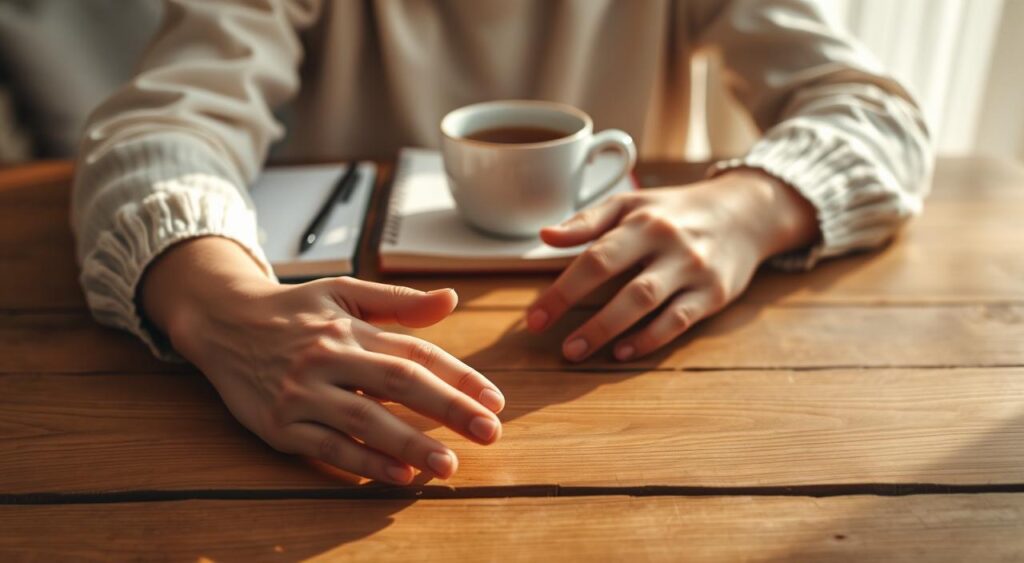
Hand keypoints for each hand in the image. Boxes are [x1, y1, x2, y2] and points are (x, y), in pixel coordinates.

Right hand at [141, 237, 503, 484]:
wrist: (222, 322)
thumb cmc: (294, 311)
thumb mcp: (343, 292)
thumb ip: (398, 302)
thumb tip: (450, 300)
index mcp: (352, 327)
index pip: (416, 352)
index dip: (459, 376)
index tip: (494, 400)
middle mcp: (330, 357)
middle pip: (399, 382)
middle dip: (449, 408)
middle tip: (490, 431)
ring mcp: (303, 393)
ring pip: (364, 420)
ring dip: (410, 444)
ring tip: (449, 465)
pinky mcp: (279, 425)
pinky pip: (327, 447)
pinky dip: (363, 462)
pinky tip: (398, 475)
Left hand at [525, 169, 818, 360]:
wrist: (744, 212)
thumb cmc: (674, 211)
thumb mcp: (632, 203)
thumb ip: (587, 221)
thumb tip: (544, 236)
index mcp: (642, 220)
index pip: (595, 257)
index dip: (562, 289)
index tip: (535, 318)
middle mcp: (669, 243)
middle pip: (622, 283)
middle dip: (585, 316)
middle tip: (555, 344)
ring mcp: (694, 270)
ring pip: (649, 304)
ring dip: (610, 331)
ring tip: (577, 352)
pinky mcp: (714, 294)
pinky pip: (679, 321)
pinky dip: (649, 339)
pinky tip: (622, 353)